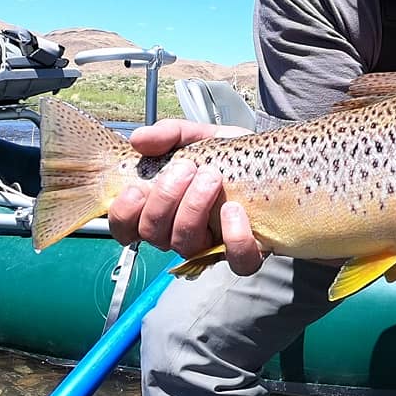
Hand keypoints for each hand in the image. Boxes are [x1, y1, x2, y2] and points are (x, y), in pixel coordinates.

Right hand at [107, 119, 264, 275]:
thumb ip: (169, 134)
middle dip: (165, 198)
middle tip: (188, 168)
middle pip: (154, 234)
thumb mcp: (198, 136)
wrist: (272, 160)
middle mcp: (179, 232)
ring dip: (194, 209)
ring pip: (186, 245)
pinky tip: (235, 210)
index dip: (124, 214)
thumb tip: (140, 139)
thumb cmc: (228, 155)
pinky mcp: (245, 251)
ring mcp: (211, 245)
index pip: (125, 228)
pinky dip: (234, 237)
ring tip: (211, 176)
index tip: (137, 187)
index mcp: (160, 209)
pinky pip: (237, 261)